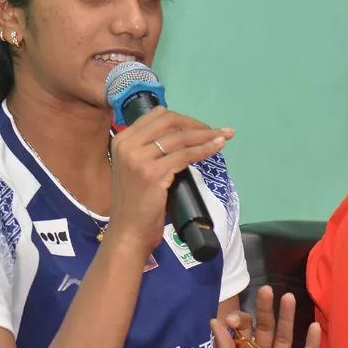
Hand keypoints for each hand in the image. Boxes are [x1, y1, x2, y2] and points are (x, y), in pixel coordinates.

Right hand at [106, 106, 232, 260]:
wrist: (128, 232)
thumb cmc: (135, 204)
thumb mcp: (136, 169)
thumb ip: (150, 151)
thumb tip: (182, 138)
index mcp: (122, 140)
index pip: (157, 116)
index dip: (182, 118)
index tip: (200, 126)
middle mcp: (127, 144)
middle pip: (169, 121)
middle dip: (196, 124)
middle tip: (215, 131)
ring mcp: (139, 158)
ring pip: (180, 137)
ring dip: (206, 135)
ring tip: (224, 136)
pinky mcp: (153, 173)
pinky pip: (185, 155)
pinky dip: (205, 149)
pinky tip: (217, 147)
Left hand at [205, 286, 319, 347]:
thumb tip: (215, 321)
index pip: (241, 333)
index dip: (238, 323)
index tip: (231, 320)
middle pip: (265, 331)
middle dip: (265, 311)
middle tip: (267, 290)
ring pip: (285, 341)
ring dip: (287, 321)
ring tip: (289, 298)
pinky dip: (310, 347)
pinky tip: (315, 327)